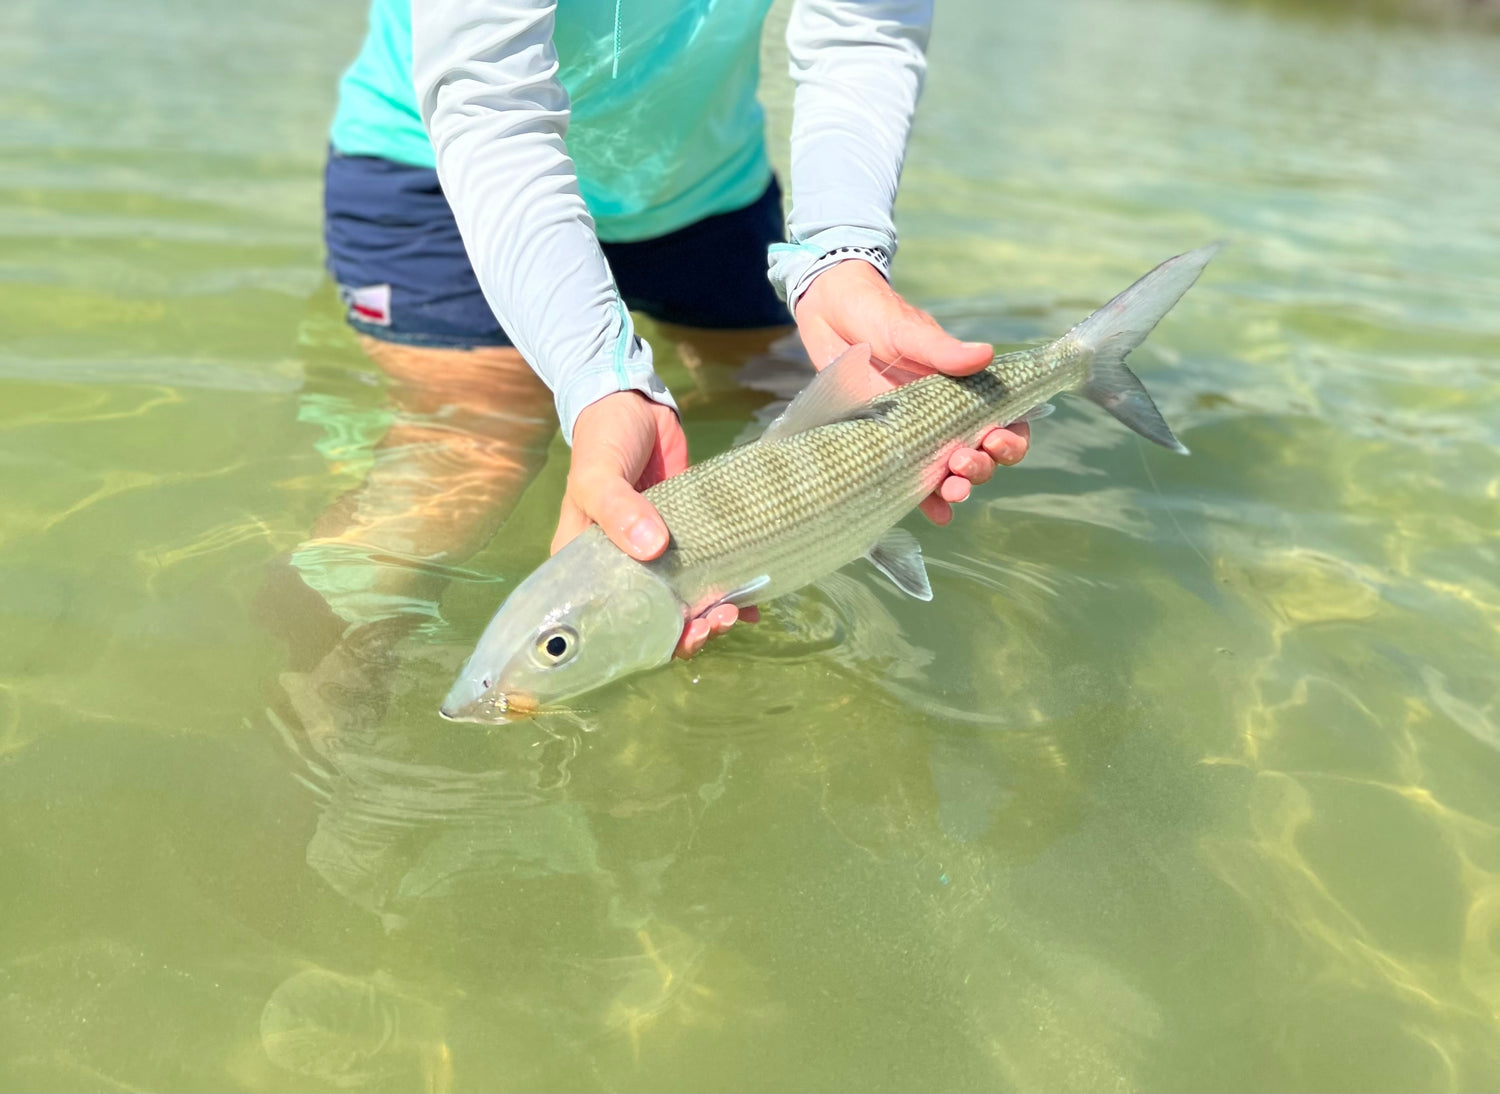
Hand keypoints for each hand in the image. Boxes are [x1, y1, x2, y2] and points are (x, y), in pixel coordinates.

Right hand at [552, 390, 754, 658]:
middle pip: (655, 619)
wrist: (635, 403)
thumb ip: (619, 510)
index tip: (680, 634)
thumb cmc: (602, 441)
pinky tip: (750, 604)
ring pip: (684, 603)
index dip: (645, 637)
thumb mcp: (597, 475)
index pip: (613, 619)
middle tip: (716, 621)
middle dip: (688, 631)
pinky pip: (708, 573)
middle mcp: (623, 570)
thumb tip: (652, 548)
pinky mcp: (689, 539)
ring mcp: (657, 557)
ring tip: (733, 614)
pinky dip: (728, 591)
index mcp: (589, 567)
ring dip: (710, 616)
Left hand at [794, 260, 1029, 523]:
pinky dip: (927, 502)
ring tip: (952, 491)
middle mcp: (945, 416)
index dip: (1011, 437)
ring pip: (950, 473)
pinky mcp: (884, 446)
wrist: (826, 314)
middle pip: (982, 453)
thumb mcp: (907, 330)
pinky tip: (938, 515)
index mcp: (963, 388)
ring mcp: (915, 434)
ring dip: (959, 488)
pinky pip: (909, 481)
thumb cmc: (875, 314)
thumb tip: (985, 355)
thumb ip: (941, 348)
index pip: (1004, 419)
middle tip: (964, 462)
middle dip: (983, 466)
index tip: (996, 439)